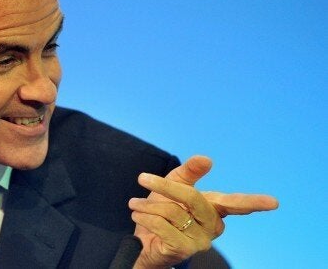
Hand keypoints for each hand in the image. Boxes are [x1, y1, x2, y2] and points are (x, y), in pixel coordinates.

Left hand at [129, 156, 278, 267]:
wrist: (141, 240)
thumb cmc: (161, 211)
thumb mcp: (174, 185)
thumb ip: (190, 172)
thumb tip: (207, 159)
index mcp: (213, 209)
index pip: (235, 204)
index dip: (253, 202)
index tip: (273, 203)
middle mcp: (212, 227)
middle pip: (193, 198)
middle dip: (165, 186)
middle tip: (142, 178)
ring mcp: (200, 241)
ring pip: (174, 212)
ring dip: (148, 205)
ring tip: (135, 204)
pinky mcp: (183, 251)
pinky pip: (163, 226)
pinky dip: (145, 217)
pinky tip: (137, 216)